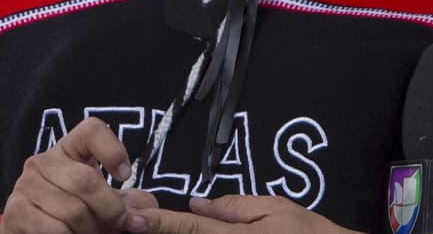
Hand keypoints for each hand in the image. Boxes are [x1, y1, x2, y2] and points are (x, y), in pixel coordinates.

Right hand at [1, 116, 157, 232]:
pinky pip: (55, 229)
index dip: (113, 150)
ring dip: (90, 231)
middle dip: (110, 211)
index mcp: (68, 149)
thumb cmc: (75, 215)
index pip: (92, 130)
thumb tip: (145, 213)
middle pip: (86, 180)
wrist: (31, 233)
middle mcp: (43, 160)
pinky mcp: (16, 211)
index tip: (125, 176)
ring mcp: (26, 185)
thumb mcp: (104, 203)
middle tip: (118, 227)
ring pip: (72, 210)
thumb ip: (128, 203)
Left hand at [126, 195, 362, 233]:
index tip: (130, 217)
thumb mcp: (273, 209)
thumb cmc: (306, 233)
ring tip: (143, 227)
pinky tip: (167, 232)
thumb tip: (196, 202)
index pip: (188, 226)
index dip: (157, 222)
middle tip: (126, 219)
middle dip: (154, 232)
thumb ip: (231, 207)